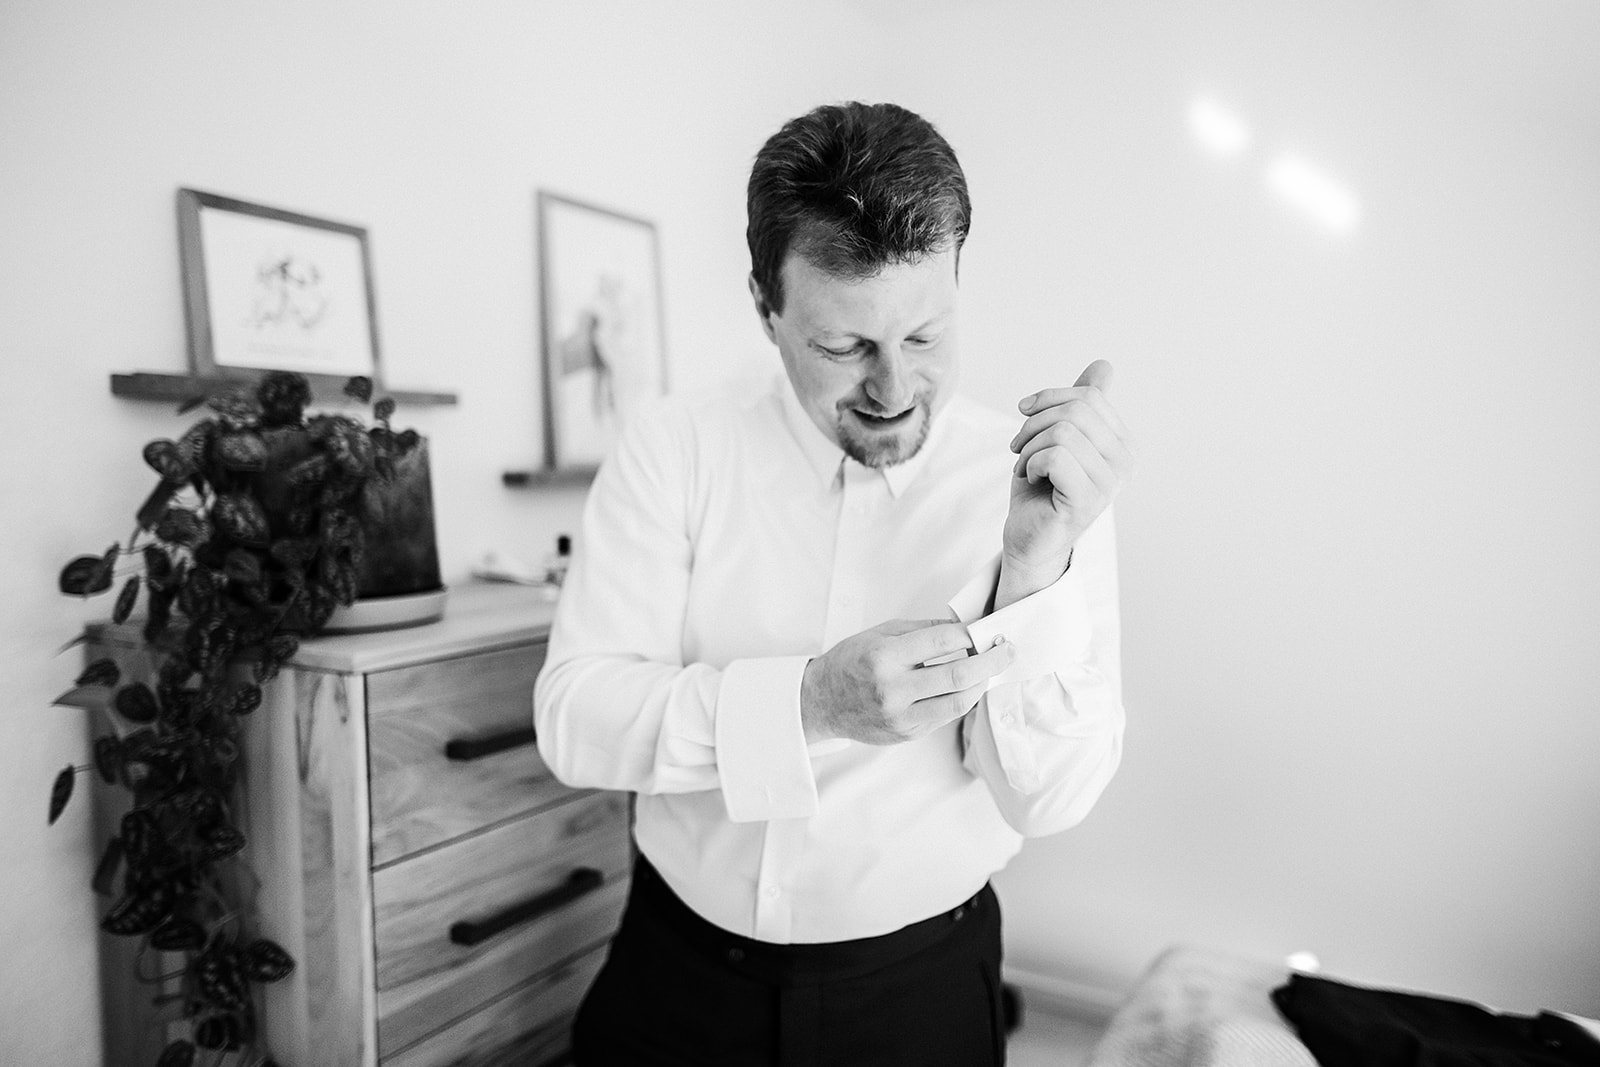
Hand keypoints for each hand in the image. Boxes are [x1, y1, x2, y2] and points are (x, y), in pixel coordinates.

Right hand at [801, 619, 1016, 744]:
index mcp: (884, 656)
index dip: (972, 633)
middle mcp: (893, 689)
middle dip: (991, 660)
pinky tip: (969, 686)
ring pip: (959, 701)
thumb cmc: (851, 661)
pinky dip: (963, 698)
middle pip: (959, 675)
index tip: (988, 629)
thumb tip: (964, 627)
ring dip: (982, 683)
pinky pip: (947, 715)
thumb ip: (923, 630)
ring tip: (992, 669)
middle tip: (1009, 650)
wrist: (821, 702)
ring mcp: (901, 716)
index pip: (943, 641)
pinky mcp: (908, 733)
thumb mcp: (881, 633)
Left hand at [1000, 360, 1134, 603]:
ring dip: (1029, 448)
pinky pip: (1055, 457)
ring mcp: (1110, 484)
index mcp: (1123, 443)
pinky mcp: (1088, 501)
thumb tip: (1105, 365)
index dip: (1047, 400)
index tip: (1026, 419)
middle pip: (1075, 411)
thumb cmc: (1042, 487)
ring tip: (1025, 467)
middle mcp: (1125, 462)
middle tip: (1019, 448)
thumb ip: (1080, 404)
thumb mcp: (1057, 435)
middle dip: (1034, 424)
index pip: (1088, 397)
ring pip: (1062, 432)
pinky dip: (1030, 464)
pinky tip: (1031, 480)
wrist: (1028, 536)